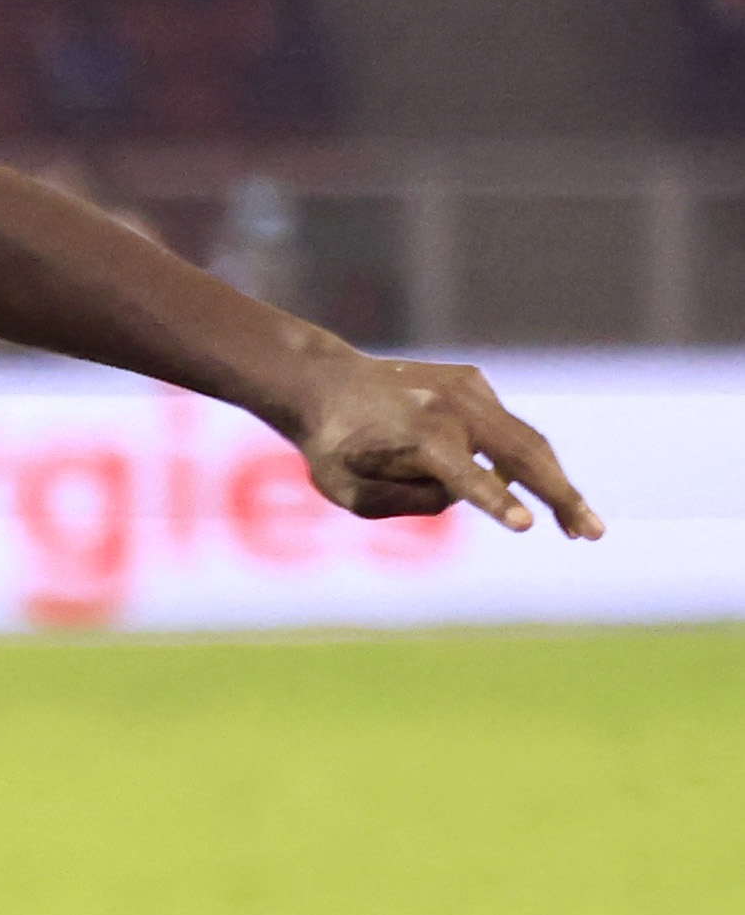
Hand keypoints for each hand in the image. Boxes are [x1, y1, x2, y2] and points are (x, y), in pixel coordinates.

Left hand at [287, 348, 600, 536]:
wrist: (323, 381)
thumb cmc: (330, 447)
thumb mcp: (350, 492)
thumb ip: (407, 502)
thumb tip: (460, 494)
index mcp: (418, 438)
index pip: (464, 477)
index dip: (495, 501)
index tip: (524, 525)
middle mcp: (450, 408)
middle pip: (522, 455)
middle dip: (560, 497)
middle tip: (592, 533)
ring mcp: (467, 389)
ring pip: (526, 441)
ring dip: (556, 483)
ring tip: (576, 528)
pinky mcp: (473, 382)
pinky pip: (499, 430)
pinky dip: (510, 459)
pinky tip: (494, 479)